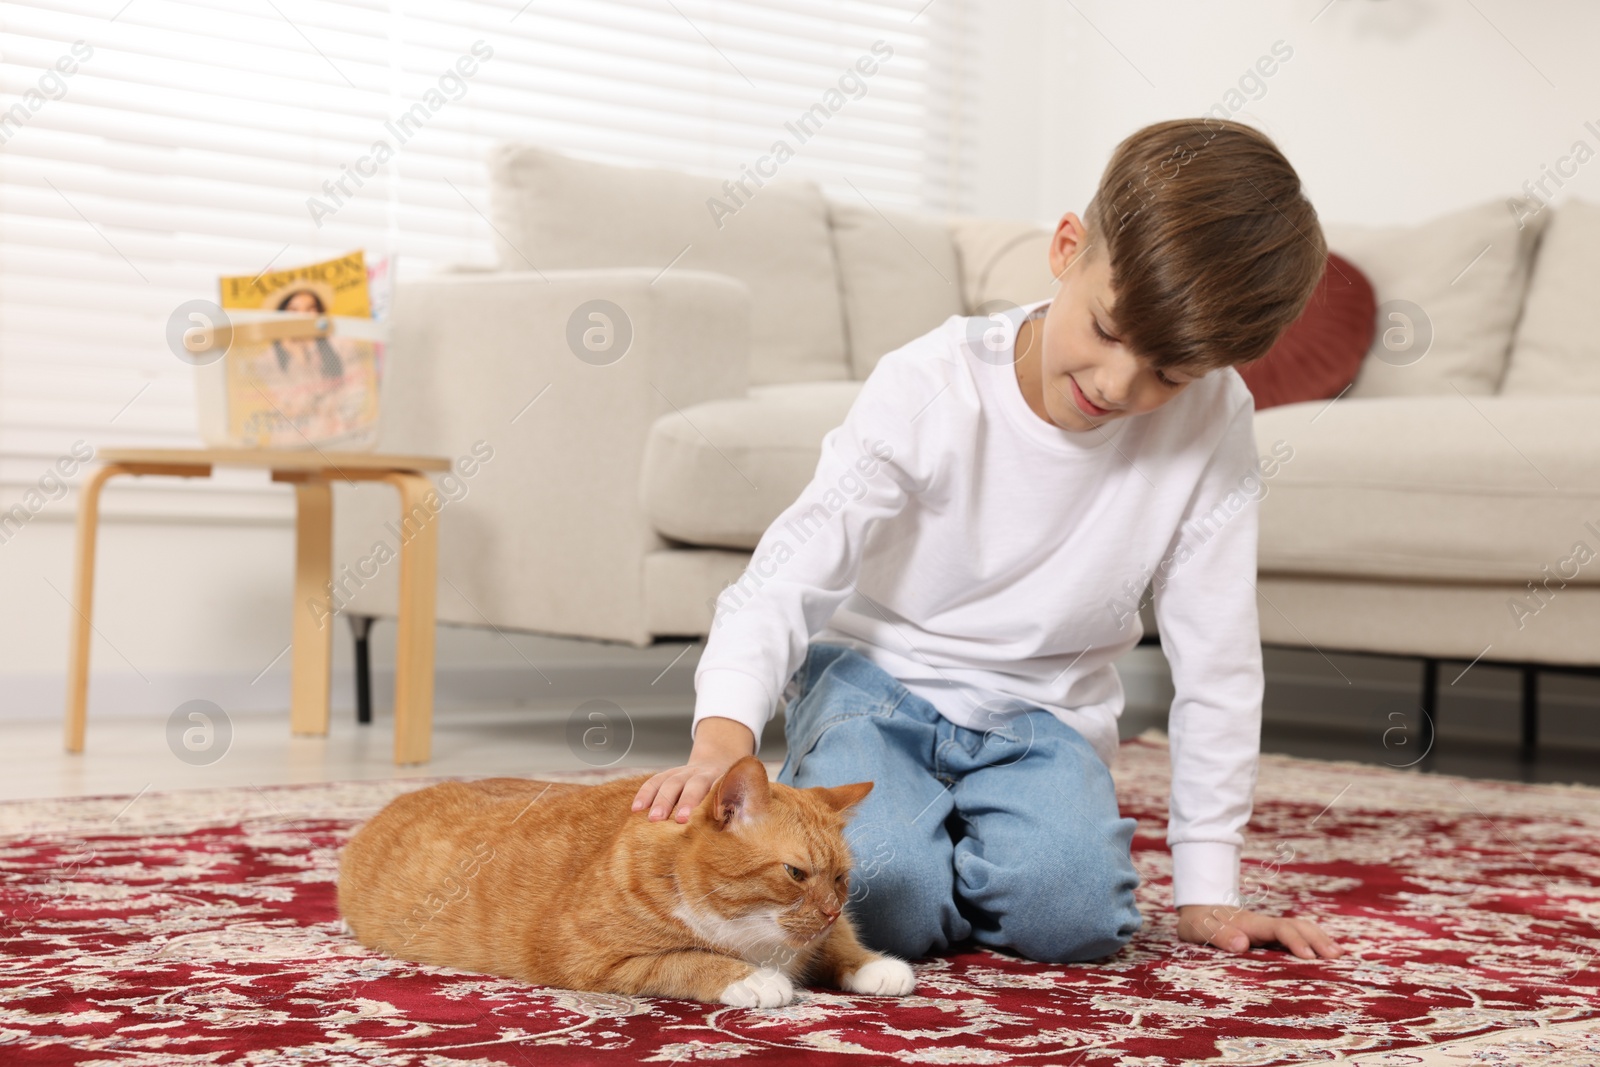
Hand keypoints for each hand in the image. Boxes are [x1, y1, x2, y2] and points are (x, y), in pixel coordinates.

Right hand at [630, 716, 754, 823]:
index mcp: (723, 780)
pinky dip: (644, 793)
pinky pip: (655, 780)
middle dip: (684, 802)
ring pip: (670, 782)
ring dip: (660, 800)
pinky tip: (636, 809)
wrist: (721, 759)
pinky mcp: (670, 774)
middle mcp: (702, 774)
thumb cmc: (730, 792)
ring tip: (652, 819)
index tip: (695, 822)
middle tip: (677, 821)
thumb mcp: (740, 797)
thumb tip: (736, 840)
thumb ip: (735, 813)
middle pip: (692, 785)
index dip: (705, 805)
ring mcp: (684, 772)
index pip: (714, 790)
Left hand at [1176, 904, 1343, 959]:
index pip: (1279, 929)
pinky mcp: (1268, 935)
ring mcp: (1267, 928)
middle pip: (1297, 926)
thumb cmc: (1196, 922)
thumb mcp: (1197, 928)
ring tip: (1339, 955)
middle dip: (1317, 939)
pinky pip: (1295, 934)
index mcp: (1249, 923)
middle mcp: (1263, 924)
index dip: (1295, 940)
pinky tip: (1325, 951)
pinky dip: (1313, 940)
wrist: (1196, 909)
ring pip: (1300, 928)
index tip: (1308, 957)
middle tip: (1336, 957)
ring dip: (1319, 938)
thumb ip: (1217, 935)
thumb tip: (1242, 945)